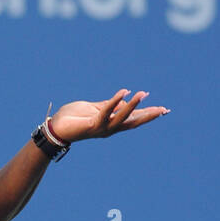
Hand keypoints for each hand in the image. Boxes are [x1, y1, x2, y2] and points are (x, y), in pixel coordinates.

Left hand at [49, 90, 169, 142]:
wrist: (55, 128)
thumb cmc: (73, 118)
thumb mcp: (95, 108)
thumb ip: (110, 104)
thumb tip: (126, 99)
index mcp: (111, 124)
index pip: (133, 119)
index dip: (148, 114)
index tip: (164, 110)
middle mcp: (109, 129)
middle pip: (132, 122)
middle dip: (148, 115)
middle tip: (163, 110)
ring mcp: (101, 128)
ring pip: (121, 118)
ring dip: (133, 106)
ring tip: (143, 94)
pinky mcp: (92, 125)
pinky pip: (105, 112)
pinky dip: (114, 102)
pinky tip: (124, 92)